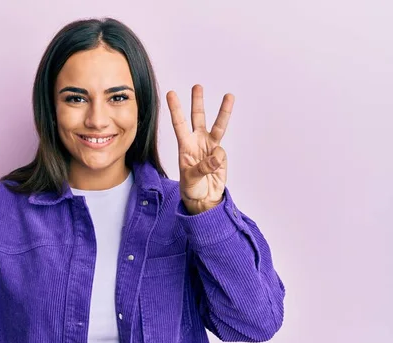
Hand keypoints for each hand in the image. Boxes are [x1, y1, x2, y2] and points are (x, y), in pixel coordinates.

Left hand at [166, 84, 234, 214]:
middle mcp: (197, 142)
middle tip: (197, 86)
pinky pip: (221, 153)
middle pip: (198, 118)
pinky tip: (214, 169)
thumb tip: (216, 156)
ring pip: (217, 125)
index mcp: (184, 146)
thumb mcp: (190, 179)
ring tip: (229, 96)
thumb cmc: (191, 188)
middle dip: (197, 102)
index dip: (176, 109)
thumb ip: (202, 168)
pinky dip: (219, 161)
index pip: (179, 124)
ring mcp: (210, 146)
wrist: (203, 198)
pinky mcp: (220, 154)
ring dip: (223, 111)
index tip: (171, 93)